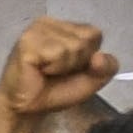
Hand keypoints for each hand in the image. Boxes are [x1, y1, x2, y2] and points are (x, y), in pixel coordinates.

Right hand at [0, 17, 116, 132]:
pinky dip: (53, 68)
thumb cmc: (54, 91)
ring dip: (63, 67)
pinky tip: (39, 70)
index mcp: (63, 27)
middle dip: (76, 62)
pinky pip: (57, 53)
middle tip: (55, 71)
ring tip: (46, 71)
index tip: (69, 67)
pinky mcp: (26, 41)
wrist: (26, 109)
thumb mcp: (91, 80)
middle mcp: (49, 22)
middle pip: (86, 39)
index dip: (88, 56)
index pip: (94, 33)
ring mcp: (36, 30)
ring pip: (73, 46)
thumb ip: (106, 68)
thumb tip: (99, 56)